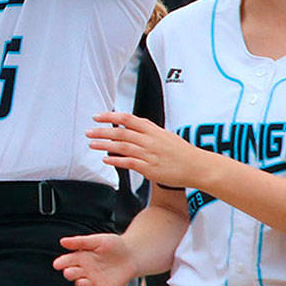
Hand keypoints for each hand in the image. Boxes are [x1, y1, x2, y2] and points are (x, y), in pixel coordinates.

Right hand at [54, 232, 136, 285]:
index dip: (61, 263)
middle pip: (71, 274)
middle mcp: (83, 271)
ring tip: (82, 281)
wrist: (132, 256)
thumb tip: (62, 241)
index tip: (57, 264)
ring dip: (79, 285)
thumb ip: (80, 242)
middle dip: (69, 274)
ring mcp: (92, 282)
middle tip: (69, 273)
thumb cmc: (114, 245)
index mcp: (80, 258)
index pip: (66, 261)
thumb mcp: (97, 240)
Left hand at [87, 111, 209, 188]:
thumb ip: (148, 131)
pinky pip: (129, 163)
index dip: (110, 116)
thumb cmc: (182, 152)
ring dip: (105, 145)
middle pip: (121, 133)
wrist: (197, 166)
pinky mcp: (149, 168)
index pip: (127, 118)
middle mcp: (149, 140)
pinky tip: (106, 159)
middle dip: (102, 131)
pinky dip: (116, 160)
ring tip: (92, 144)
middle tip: (89, 131)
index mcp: (153, 130)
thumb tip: (133, 127)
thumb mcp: (165, 135)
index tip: (97, 117)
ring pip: (122, 147)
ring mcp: (149, 154)